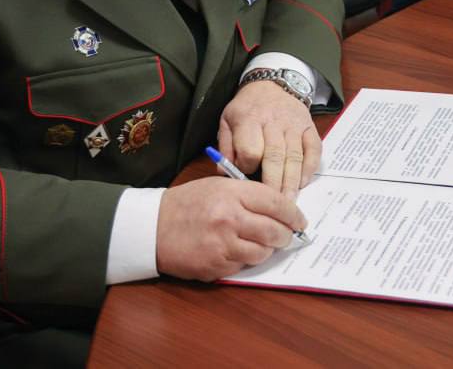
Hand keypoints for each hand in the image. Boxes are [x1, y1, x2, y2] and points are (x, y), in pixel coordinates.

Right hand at [154, 176, 306, 280]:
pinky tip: (236, 250)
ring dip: (266, 249)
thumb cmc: (187, 203)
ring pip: (263, 252)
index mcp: (232, 194)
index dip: (294, 214)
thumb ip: (248, 194)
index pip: (277, 204)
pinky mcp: (216, 266)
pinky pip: (243, 266)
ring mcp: (223, 245)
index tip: (300, 220)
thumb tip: (280, 209)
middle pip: (275, 231)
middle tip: (285, 235)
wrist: (152, 227)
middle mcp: (230, 219)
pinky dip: (245, 260)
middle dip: (285, 235)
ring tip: (259, 242)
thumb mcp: (218, 186)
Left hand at [218, 79, 319, 196]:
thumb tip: (225, 174)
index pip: (250, 149)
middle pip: (275, 157)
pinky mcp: (309, 127)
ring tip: (288, 202)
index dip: (247, 167)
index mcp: (249, 119)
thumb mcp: (227, 121)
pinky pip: (314, 150)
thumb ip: (225, 148)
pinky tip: (302, 183)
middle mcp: (274, 121)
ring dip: (291, 182)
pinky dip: (309, 168)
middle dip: (273, 184)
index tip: (245, 176)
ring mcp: (294, 124)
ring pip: (294, 157)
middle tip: (272, 206)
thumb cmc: (247, 109)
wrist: (271, 85)